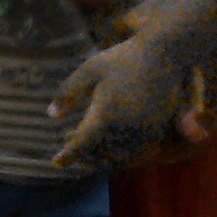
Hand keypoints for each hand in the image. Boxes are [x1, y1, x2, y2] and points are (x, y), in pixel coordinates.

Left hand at [51, 5, 210, 170]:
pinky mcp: (158, 129)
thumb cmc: (122, 58)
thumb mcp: (88, 71)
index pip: (83, 146)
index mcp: (107, 116)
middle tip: (68, 148)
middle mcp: (127, 129)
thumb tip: (51, 115)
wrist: (164, 53)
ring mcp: (145, 132)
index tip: (56, 162)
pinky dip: (122, 154)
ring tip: (86, 147)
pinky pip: (137, 152)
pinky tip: (111, 143)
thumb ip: (68, 93)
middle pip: (100, 155)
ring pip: (119, 157)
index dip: (68, 156)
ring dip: (102, 157)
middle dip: (83, 156)